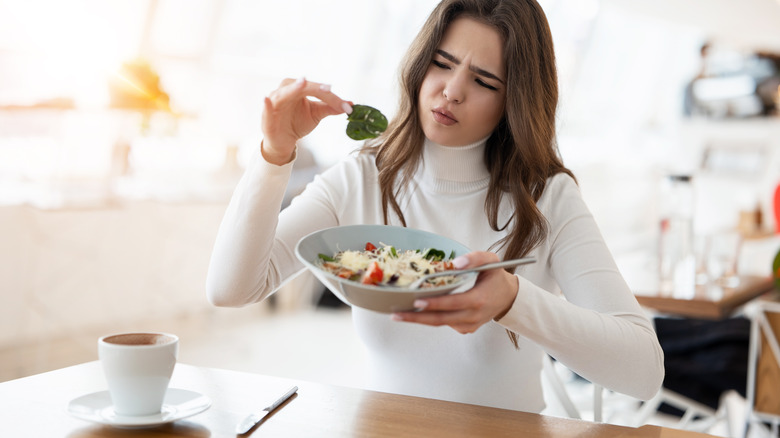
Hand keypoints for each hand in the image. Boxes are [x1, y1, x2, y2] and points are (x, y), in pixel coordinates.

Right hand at [261, 77, 351, 164]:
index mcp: (297, 88)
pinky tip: (267, 99)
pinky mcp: (267, 117)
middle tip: (327, 88)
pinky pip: (266, 109)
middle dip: (314, 87)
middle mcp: (285, 92)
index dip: (332, 97)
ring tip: (301, 83)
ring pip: (283, 94)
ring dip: (292, 89)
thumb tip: (350, 104)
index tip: (346, 107)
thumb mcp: (316, 114)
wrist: (284, 141)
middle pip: (301, 87)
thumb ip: (331, 107)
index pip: (316, 89)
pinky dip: (267, 104)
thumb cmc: (297, 123)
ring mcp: (275, 104)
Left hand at [392, 251, 518, 333]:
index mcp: (479, 300)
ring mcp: (469, 325)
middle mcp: (473, 316)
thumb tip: (454, 263)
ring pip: (440, 323)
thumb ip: (475, 258)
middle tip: (396, 314)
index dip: (434, 304)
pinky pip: (445, 323)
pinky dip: (431, 318)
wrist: (508, 297)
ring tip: (399, 313)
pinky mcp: (465, 328)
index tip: (417, 301)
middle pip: (441, 319)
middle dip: (417, 317)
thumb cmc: (495, 277)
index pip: (453, 303)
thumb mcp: (490, 260)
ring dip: (419, 319)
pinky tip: (416, 312)